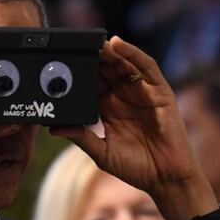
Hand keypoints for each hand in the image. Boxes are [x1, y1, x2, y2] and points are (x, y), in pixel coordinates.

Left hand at [50, 36, 216, 219]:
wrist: (166, 178)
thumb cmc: (136, 168)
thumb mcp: (102, 153)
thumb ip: (81, 137)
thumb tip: (53, 128)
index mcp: (108, 109)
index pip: (90, 84)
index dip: (78, 73)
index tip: (59, 62)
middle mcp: (124, 97)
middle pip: (105, 70)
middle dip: (92, 57)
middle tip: (74, 44)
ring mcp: (143, 92)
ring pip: (123, 64)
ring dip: (109, 51)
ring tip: (94, 41)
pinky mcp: (160, 91)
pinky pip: (146, 67)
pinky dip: (133, 53)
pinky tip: (117, 44)